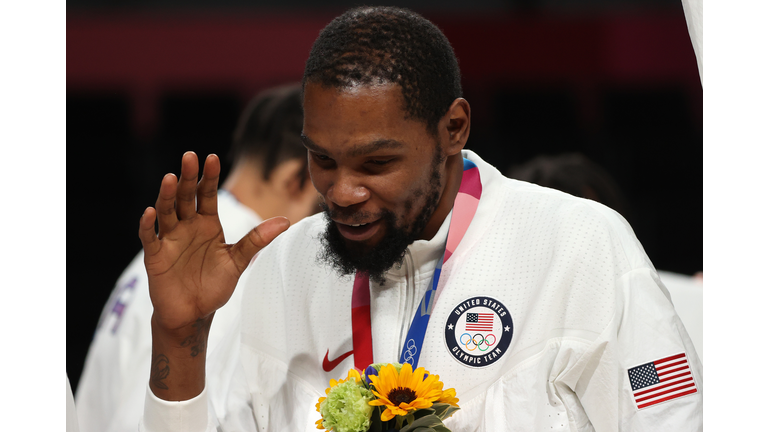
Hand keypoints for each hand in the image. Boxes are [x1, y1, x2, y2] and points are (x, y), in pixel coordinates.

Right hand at [139, 152, 289, 332]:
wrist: (194, 313)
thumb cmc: (214, 285)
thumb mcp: (238, 261)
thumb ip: (257, 240)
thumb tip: (286, 221)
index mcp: (207, 224)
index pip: (207, 195)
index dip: (209, 177)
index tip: (212, 158)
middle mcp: (187, 226)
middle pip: (186, 196)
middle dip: (187, 177)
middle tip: (189, 156)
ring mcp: (170, 239)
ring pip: (166, 211)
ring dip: (167, 195)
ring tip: (169, 178)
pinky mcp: (155, 255)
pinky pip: (149, 237)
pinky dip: (148, 225)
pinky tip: (149, 212)